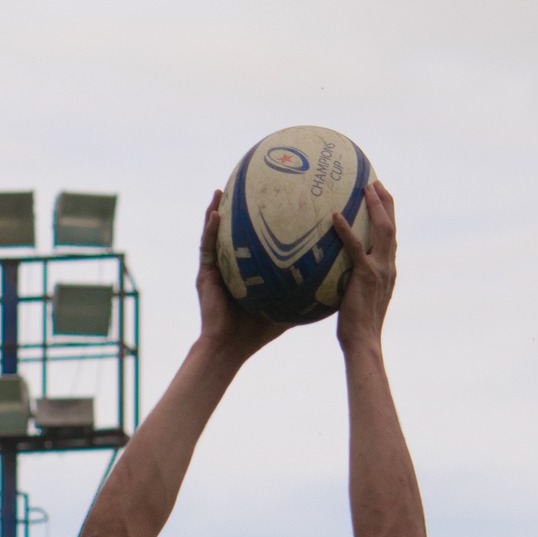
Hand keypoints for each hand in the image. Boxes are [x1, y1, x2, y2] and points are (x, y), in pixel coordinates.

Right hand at [195, 190, 288, 363]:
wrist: (230, 348)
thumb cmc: (257, 332)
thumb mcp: (285, 306)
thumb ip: (302, 293)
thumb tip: (332, 285)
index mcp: (243, 271)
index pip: (251, 242)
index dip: (257, 224)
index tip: (270, 202)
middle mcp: (227, 266)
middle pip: (231, 233)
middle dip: (235, 211)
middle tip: (245, 187)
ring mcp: (214, 270)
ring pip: (214, 234)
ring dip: (216, 211)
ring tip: (221, 190)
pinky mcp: (205, 275)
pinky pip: (207, 247)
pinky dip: (210, 229)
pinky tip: (216, 212)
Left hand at [332, 179, 395, 353]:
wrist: (364, 342)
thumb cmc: (356, 326)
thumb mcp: (357, 298)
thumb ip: (351, 281)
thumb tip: (331, 272)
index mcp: (388, 271)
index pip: (391, 237)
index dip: (388, 216)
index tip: (380, 198)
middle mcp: (389, 266)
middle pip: (392, 226)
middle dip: (385, 202)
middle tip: (375, 182)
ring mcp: (380, 270)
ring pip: (383, 230)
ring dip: (376, 206)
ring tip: (366, 187)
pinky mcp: (366, 276)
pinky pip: (356, 247)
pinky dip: (346, 230)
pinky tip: (335, 215)